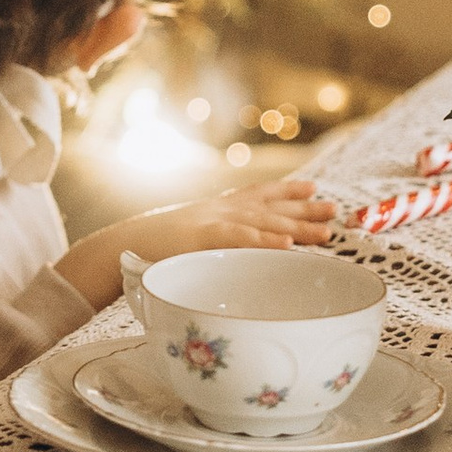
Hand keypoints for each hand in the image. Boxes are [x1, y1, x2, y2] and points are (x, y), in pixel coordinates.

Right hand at [58, 173, 336, 308]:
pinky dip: (265, 240)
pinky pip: (240, 238)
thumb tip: (224, 262)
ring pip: (263, 220)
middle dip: (303, 208)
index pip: (255, 196)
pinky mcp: (202, 237)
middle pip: (269, 206)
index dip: (285, 192)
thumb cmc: (149, 252)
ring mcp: (210, 221)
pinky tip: (288, 244)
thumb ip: (207, 248)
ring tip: (327, 230)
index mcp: (213, 210)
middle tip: (335, 209)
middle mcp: (217, 210)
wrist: (116, 249)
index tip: (312, 189)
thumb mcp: (185, 244)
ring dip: (297, 224)